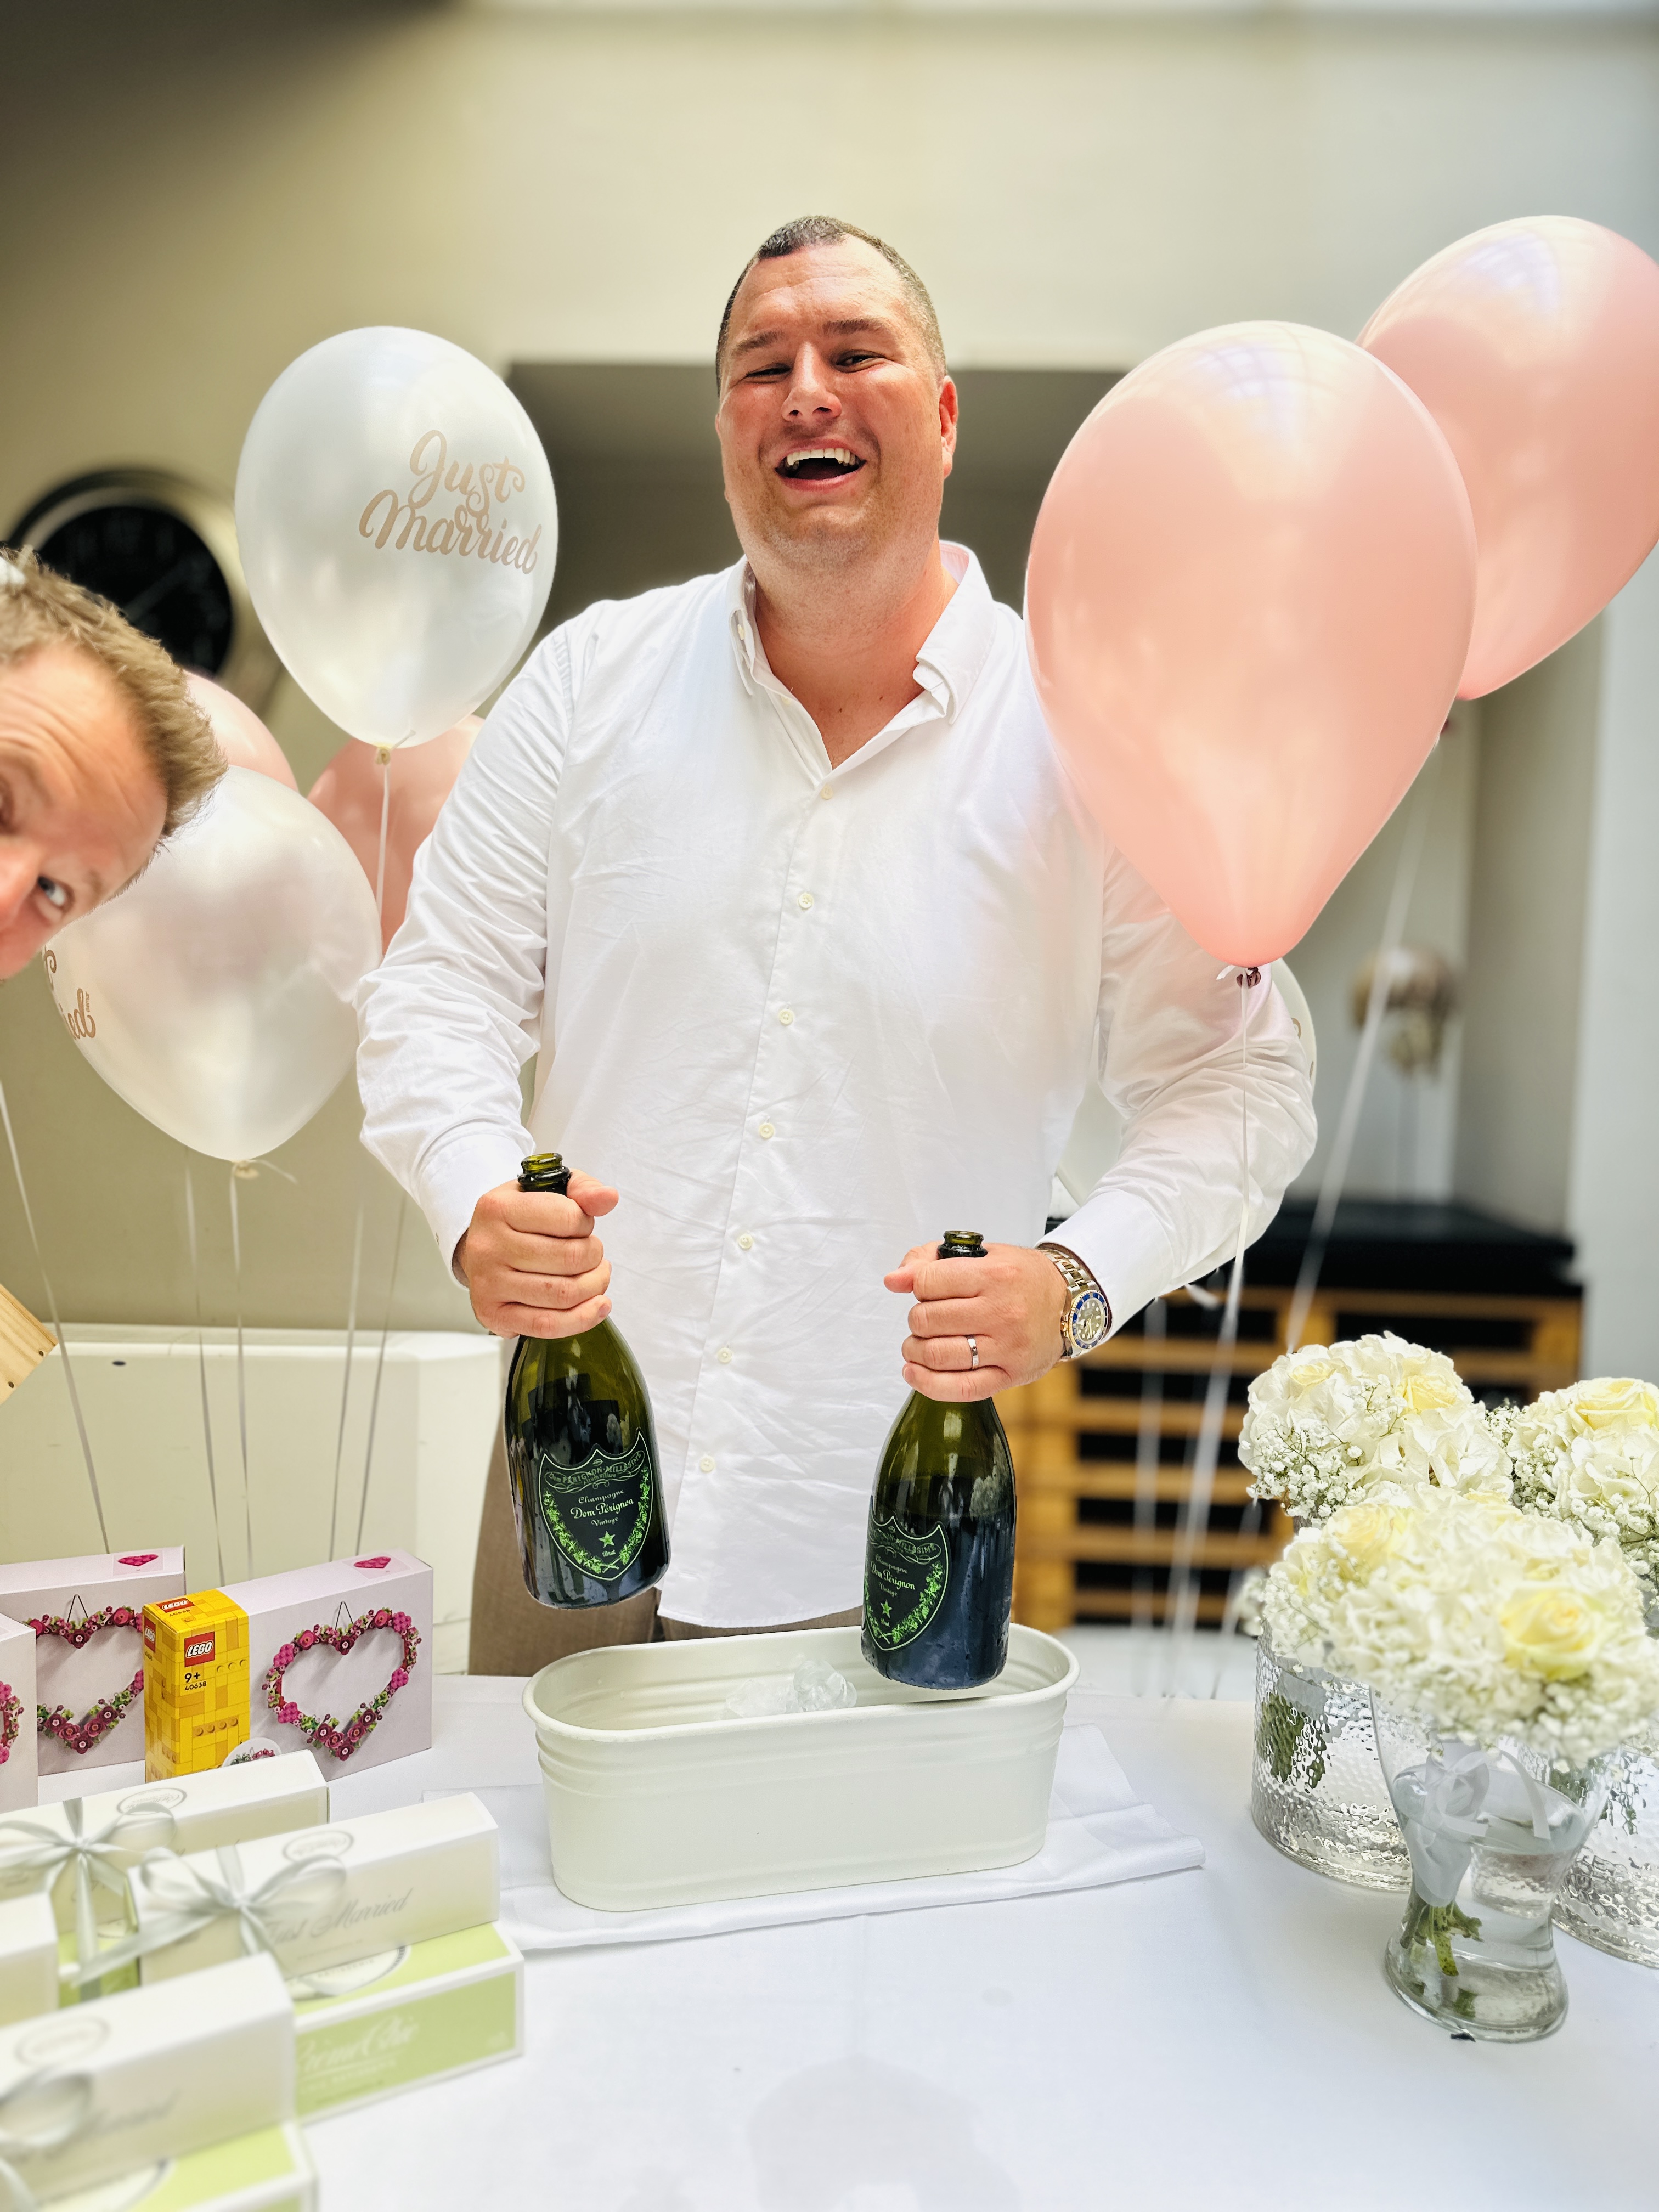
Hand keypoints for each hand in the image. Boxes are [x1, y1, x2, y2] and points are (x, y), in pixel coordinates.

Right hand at [456, 1170, 617, 1338]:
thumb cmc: (519, 1220)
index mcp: (498, 1209)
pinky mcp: (494, 1315)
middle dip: (595, 1256)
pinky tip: (597, 1306)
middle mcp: (489, 1247)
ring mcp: (489, 1284)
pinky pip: (548, 1325)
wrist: (480, 1250)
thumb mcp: (547, 1191)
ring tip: (596, 1276)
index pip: (568, 1218)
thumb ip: (582, 1188)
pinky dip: (582, 1318)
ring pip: (563, 1294)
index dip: (586, 1224)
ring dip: (594, 1286)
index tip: (581, 1226)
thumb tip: (609, 1198)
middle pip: (570, 1259)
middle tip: (592, 1254)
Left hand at [883, 1242, 1067, 1400]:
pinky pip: (960, 1388)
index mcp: (995, 1275)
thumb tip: (893, 1280)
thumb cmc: (1021, 1278)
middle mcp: (1002, 1312)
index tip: (925, 1289)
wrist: (1069, 1304)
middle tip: (925, 1317)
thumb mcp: (982, 1254)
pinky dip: (927, 1383)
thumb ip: (930, 1259)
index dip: (916, 1285)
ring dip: (914, 1350)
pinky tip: (914, 1372)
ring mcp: (1007, 1347)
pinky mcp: (1009, 1375)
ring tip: (918, 1343)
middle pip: (928, 1320)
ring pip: (938, 1355)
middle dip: (916, 1318)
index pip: (928, 1282)